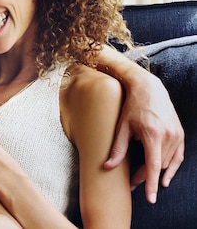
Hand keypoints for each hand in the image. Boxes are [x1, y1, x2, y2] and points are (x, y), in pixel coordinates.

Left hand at [104, 73, 184, 203]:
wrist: (149, 89)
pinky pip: (178, 157)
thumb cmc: (132, 107)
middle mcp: (168, 136)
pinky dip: (172, 168)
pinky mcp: (180, 134)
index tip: (150, 198)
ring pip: (167, 162)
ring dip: (155, 172)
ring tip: (139, 177)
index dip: (150, 183)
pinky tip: (164, 178)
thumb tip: (107, 167)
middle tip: (131, 184)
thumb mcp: (122, 127)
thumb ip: (117, 148)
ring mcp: (177, 135)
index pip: (153, 166)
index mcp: (153, 135)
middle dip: (145, 177)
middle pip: (158, 166)